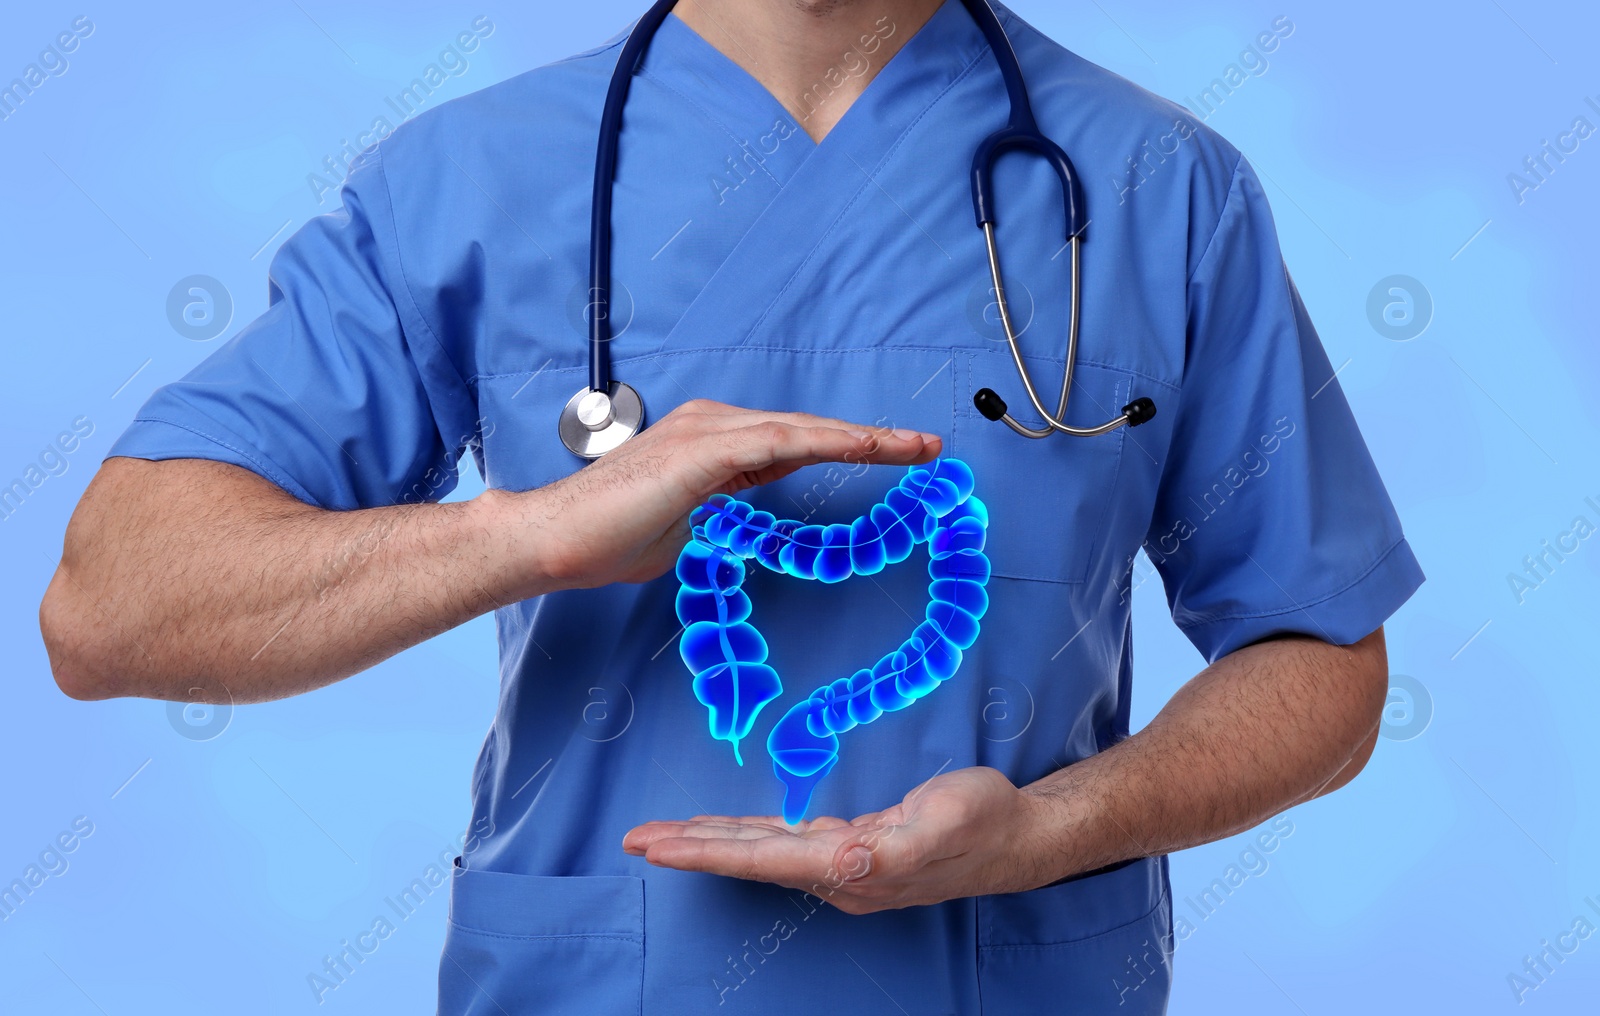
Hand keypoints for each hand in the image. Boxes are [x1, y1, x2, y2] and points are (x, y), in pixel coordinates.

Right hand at [504, 399, 940, 591]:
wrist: (557, 540)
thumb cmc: (611, 540)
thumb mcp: (690, 527)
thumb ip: (725, 514)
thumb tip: (749, 521)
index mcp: (711, 441)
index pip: (794, 441)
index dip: (847, 445)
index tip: (895, 452)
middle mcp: (713, 423)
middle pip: (807, 428)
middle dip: (871, 437)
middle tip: (926, 445)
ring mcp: (707, 430)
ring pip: (802, 428)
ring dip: (863, 437)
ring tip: (913, 446)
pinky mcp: (704, 449)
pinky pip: (781, 441)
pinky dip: (828, 442)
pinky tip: (865, 447)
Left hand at [621, 767, 1047, 913]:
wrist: (1017, 835)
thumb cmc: (984, 821)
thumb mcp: (946, 822)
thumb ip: (897, 847)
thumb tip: (849, 860)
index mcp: (852, 867)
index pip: (764, 860)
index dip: (708, 853)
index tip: (658, 848)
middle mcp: (838, 874)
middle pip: (749, 860)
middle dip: (689, 849)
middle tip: (632, 840)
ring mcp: (844, 865)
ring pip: (761, 852)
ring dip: (709, 844)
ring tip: (661, 836)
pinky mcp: (853, 848)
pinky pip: (783, 844)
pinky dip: (745, 837)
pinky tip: (725, 833)